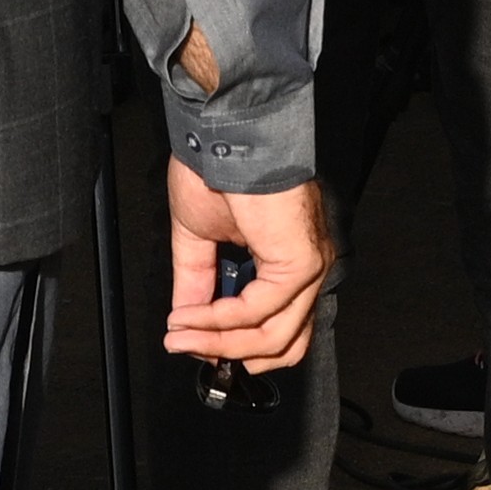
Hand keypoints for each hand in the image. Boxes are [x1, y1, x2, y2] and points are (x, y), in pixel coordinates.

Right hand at [163, 161, 329, 375]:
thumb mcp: (199, 238)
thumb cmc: (215, 168)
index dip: (235, 344)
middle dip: (230, 354)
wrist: (222, 134)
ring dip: (220, 343)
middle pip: (284, 344)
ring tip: (181, 336)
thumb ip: (196, 283)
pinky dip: (221, 320)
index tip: (191, 342)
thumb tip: (185, 322)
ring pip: (274, 336)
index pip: (277, 326)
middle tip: (187, 347)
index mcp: (287, 259)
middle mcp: (307, 267)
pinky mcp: (300, 263)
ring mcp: (309, 267)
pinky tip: (193, 316)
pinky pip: (261, 311)